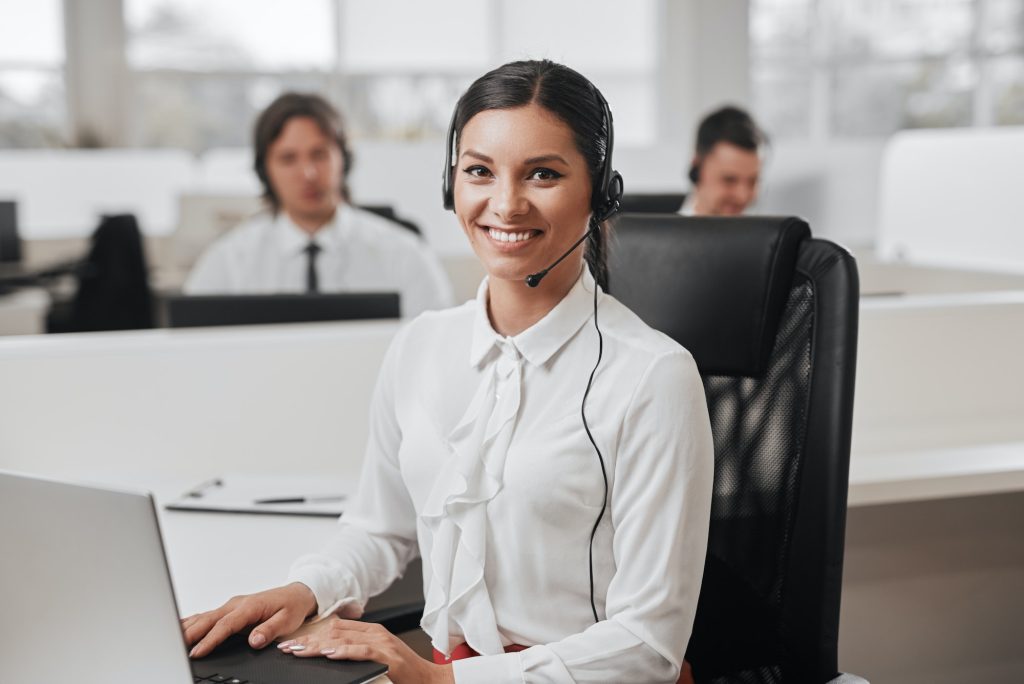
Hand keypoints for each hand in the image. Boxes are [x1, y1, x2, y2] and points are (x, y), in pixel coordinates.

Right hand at [180, 582, 317, 657]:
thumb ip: (269, 630)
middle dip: (190, 633)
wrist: (297, 593)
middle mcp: (237, 604)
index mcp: (249, 607)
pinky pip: (208, 615)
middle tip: (175, 648)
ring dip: (187, 627)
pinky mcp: (230, 608)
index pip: (225, 625)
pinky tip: (180, 627)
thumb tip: (254, 640)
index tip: (198, 651)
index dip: (210, 639)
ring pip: (204, 616)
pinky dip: (192, 621)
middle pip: (208, 619)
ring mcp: (231, 605)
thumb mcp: (287, 620)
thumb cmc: (291, 606)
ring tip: (170, 638)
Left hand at [279, 617, 453, 683]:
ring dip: (318, 646)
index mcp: (372, 632)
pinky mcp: (387, 655)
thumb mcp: (379, 656)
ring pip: (343, 639)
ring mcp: (382, 643)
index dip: (313, 634)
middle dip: (309, 640)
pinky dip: (344, 651)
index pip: (336, 628)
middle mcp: (376, 634)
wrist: (429, 679)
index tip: (293, 642)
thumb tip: (331, 651)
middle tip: (288, 648)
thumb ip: (359, 650)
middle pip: (335, 632)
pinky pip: (361, 651)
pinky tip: (329, 653)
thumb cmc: (405, 672)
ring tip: (299, 651)